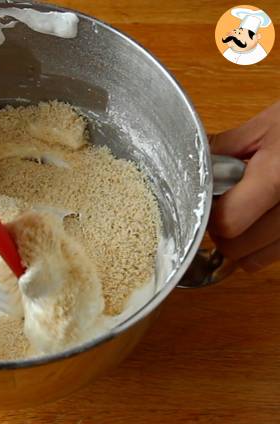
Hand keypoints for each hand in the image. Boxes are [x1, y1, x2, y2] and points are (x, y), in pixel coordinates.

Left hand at [209, 101, 279, 271]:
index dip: (211, 215)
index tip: (210, 200)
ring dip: (241, 244)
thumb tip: (189, 166)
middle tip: (225, 205)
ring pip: (256, 261)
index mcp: (279, 177)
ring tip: (247, 212)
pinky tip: (264, 220)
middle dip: (221, 231)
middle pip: (238, 249)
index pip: (228, 222)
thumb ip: (224, 149)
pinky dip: (263, 247)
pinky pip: (275, 257)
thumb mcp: (267, 125)